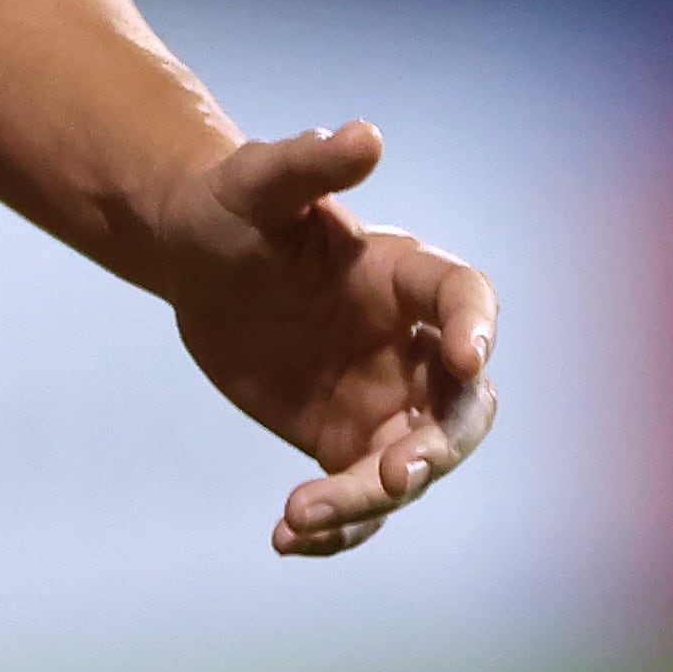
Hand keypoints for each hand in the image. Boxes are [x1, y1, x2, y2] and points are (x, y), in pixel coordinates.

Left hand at [152, 121, 498, 558]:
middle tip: (393, 476)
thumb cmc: (230, 205)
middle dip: (438, 447)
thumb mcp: (257, 182)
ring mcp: (384, 401)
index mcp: (404, 274)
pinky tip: (285, 537)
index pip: (465, 299)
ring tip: (301, 514)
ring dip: (369, 500)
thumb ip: (309, 163)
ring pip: (408, 468)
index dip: (476, 328)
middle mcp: (410, 344)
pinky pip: (358, 499)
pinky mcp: (344, 443)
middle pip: (459, 409)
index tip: (466, 357)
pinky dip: (335, 528)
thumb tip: (364, 134)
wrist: (196, 258)